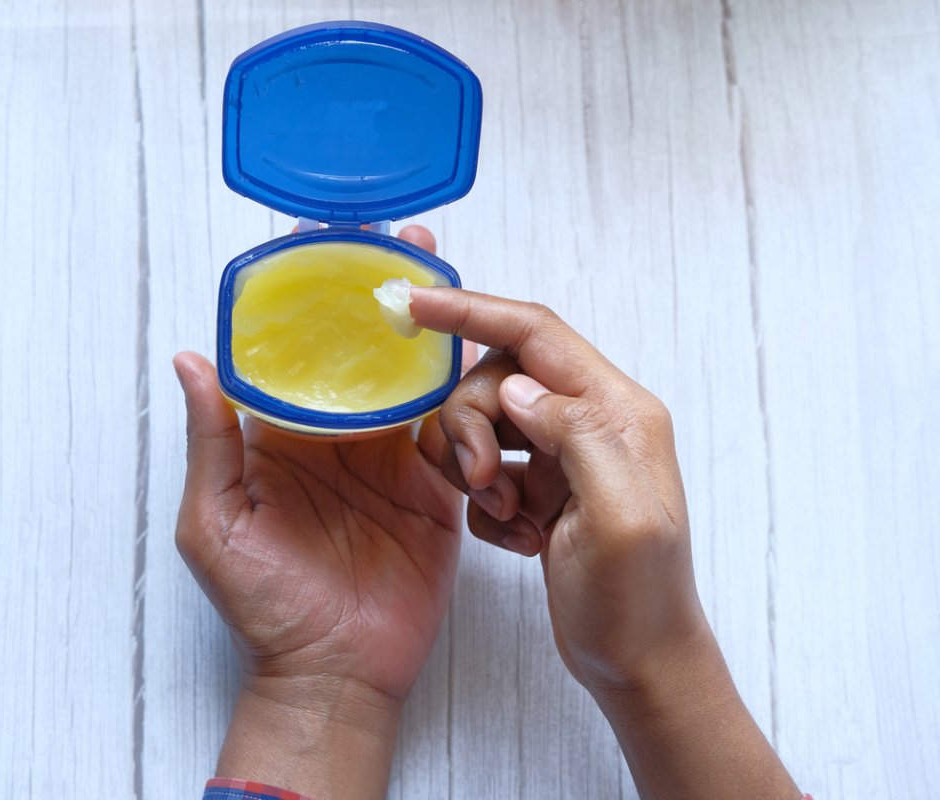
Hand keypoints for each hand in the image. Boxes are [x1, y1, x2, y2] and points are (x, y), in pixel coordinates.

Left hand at [175, 226, 461, 798]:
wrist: (333, 673)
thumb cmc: (263, 606)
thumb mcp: (215, 522)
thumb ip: (210, 442)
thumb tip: (190, 358)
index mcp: (281, 437)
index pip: (295, 350)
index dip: (307, 295)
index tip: (322, 240)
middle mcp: (338, 438)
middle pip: (361, 351)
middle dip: (381, 294)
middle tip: (404, 238)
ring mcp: (390, 460)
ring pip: (413, 380)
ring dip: (431, 331)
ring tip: (450, 280)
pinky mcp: (434, 488)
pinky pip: (455, 430)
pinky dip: (468, 399)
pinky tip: (478, 361)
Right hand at [410, 287, 702, 692]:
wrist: (637, 662)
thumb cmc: (638, 598)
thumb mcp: (619, 518)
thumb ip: (575, 436)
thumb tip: (517, 388)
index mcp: (617, 410)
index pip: (534, 332)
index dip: (472, 311)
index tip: (413, 303)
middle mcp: (590, 421)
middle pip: (495, 379)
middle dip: (469, 424)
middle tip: (482, 482)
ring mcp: (562, 455)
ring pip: (482, 422)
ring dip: (475, 468)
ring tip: (509, 516)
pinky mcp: (540, 488)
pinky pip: (482, 469)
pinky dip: (485, 505)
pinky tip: (520, 538)